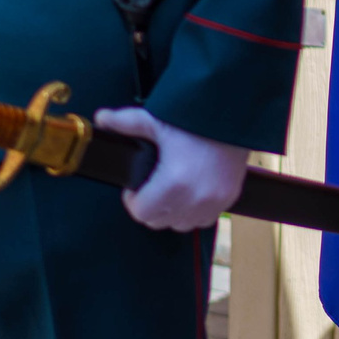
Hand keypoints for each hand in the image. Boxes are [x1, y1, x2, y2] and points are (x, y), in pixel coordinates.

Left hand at [94, 107, 249, 231]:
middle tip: (151, 184)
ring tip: (171, 188)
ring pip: (181, 225)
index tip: (135, 185)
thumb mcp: (158, 119)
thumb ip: (126, 122)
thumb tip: (101, 118)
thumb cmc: (197, 118)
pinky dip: (195, 211)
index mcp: (174, 183)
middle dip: (150, 206)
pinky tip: (192, 192)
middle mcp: (195, 199)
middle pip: (159, 222)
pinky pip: (205, 220)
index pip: (141, 213)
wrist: (236, 113)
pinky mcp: (230, 197)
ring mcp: (215, 201)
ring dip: (172, 212)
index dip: (133, 200)